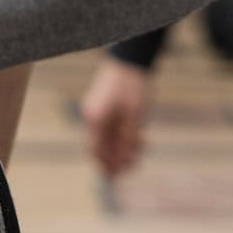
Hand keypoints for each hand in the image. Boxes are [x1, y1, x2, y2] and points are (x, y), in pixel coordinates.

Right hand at [79, 57, 151, 177]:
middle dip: (115, 158)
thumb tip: (124, 161)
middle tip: (133, 166)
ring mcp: (96, 109)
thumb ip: (128, 139)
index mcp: (95, 119)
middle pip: (99, 146)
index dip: (107, 165)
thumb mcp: (135, 115)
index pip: (96, 151)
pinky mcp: (103, 104)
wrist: (131, 57)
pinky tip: (137, 136)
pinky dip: (120, 135)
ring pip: (106, 137)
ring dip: (120, 147)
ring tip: (140, 148)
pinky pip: (109, 126)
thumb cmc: (133, 85)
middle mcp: (92, 116)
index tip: (120, 175)